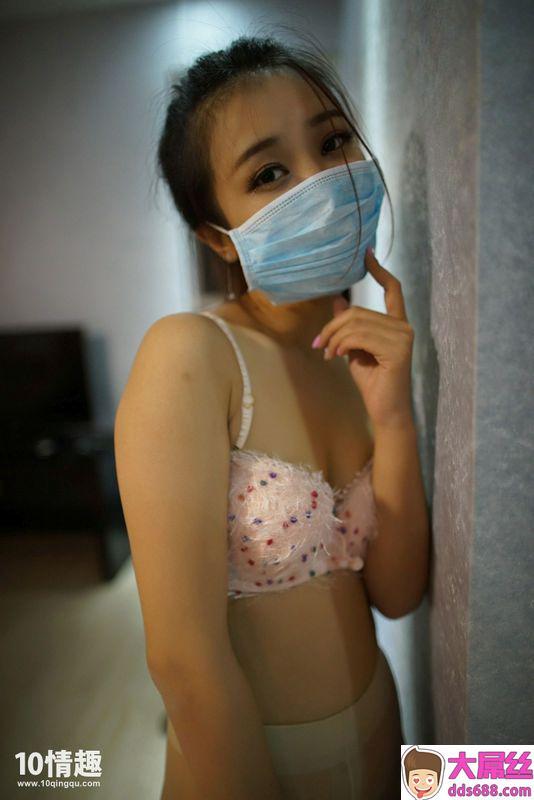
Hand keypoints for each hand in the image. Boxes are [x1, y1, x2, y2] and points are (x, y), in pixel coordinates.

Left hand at [313, 248, 414, 429]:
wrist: (384, 410)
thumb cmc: (372, 382)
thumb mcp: (354, 349)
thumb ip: (349, 327)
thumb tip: (338, 301)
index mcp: (397, 324)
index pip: (392, 289)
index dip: (379, 270)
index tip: (366, 253)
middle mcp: (404, 327)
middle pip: (358, 312)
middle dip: (332, 328)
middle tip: (319, 345)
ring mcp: (403, 337)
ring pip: (355, 324)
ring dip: (333, 339)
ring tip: (327, 353)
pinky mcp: (398, 350)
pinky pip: (359, 337)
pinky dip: (341, 345)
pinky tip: (336, 357)